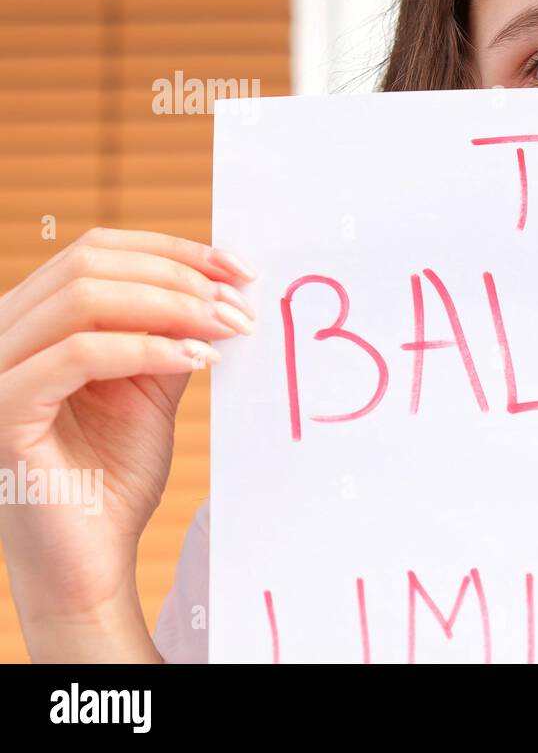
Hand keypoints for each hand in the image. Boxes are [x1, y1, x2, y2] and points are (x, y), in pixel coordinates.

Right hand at [0, 227, 254, 660]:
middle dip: (180, 275)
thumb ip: (170, 334)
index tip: (240, 268)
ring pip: (83, 297)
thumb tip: (220, 284)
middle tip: (240, 305)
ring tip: (227, 327)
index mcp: (34, 322)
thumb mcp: (151, 388)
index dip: (174, 250)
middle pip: (91, 263)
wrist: (88, 561)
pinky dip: (146, 347)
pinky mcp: (3, 410)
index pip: (97, 251)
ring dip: (171, 304)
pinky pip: (77, 354)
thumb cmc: (114, 475)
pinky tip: (197, 359)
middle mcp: (4, 335)